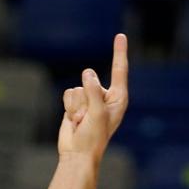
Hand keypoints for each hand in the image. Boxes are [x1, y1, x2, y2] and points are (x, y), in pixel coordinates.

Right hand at [58, 33, 129, 161]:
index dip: (119, 52)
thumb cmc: (93, 137)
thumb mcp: (97, 113)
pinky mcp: (76, 103)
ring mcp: (90, 99)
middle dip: (85, 100)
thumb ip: (94, 91)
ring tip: (81, 122)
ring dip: (76, 106)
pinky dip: (68, 107)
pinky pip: (68, 94)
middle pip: (90, 81)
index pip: (119, 70)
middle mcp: (105, 96)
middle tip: (88, 120)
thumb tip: (87, 72)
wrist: (77, 153)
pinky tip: (73, 120)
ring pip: (77, 88)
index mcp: (118, 98)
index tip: (120, 35)